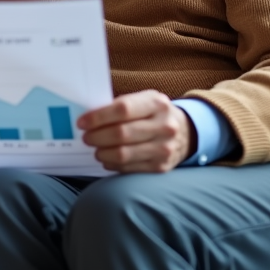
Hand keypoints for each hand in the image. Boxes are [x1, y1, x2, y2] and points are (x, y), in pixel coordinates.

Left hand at [77, 90, 195, 172]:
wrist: (186, 132)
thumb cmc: (154, 114)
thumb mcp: (144, 100)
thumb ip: (121, 106)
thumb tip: (89, 118)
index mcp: (157, 103)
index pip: (122, 109)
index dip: (98, 117)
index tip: (82, 122)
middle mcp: (164, 125)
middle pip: (121, 133)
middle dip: (97, 136)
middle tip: (86, 138)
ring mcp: (164, 148)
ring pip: (123, 154)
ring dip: (102, 153)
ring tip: (96, 149)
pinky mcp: (161, 167)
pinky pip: (129, 168)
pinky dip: (113, 164)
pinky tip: (108, 159)